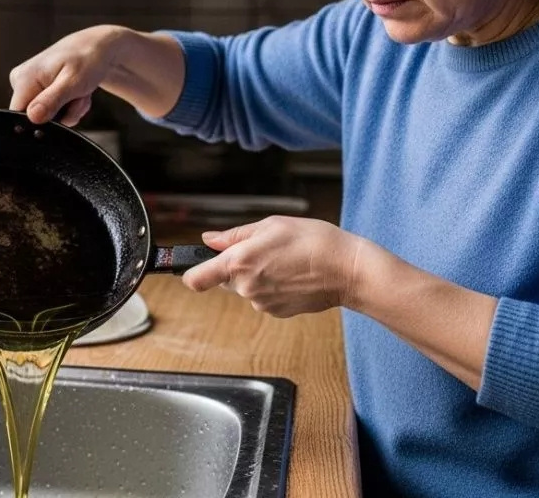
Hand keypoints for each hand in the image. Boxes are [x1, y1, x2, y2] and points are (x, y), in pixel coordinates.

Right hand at [9, 25, 137, 125]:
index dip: (44, 121)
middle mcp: (20, 81)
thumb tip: (32, 117)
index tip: (65, 108)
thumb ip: (52, 100)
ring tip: (79, 93)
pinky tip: (75, 93)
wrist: (96, 49)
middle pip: (36, 119)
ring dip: (69, 110)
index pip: (21, 117)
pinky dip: (68, 107)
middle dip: (62, 114)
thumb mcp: (73, 82)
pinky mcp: (37, 90)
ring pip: (47, 117)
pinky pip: (51, 111)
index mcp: (24, 78)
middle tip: (77, 98)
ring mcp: (28, 85)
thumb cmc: (87, 59)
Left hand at [182, 216, 369, 317]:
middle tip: (265, 250)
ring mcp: (261, 303)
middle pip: (226, 279)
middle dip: (238, 266)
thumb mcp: (271, 225)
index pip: (196, 279)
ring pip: (247, 287)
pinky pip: (264, 297)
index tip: (192, 267)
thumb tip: (210, 240)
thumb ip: (234, 235)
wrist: (348, 270)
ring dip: (258, 276)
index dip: (190, 273)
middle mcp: (246, 287)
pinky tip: (293, 275)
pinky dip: (274, 287)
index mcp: (239, 263)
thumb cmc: (313, 241)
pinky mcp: (277, 312)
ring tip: (286, 261)